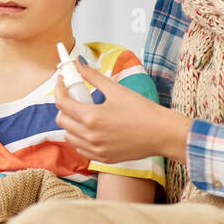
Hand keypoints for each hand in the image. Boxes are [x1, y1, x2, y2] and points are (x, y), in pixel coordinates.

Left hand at [53, 61, 191, 164]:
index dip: (60, 89)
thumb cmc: (143, 111)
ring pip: (69, 136)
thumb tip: (79, 65)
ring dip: (70, 123)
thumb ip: (94, 77)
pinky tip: (91, 130)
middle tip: (75, 96)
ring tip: (84, 113)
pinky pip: (81, 149)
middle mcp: (90, 136)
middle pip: (61, 120)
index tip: (63, 81)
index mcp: (92, 117)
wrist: (163, 134)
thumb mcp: (117, 90)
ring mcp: (96, 150)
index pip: (62, 103)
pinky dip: (80, 139)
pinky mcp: (103, 159)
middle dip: (64, 105)